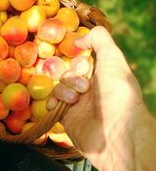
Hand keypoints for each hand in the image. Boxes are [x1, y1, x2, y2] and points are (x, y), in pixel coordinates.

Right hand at [49, 26, 144, 170]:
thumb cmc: (117, 93)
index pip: (82, 60)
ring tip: (76, 100)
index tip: (83, 63)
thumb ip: (99, 39)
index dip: (80, 60)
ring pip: (59, 85)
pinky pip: (52, 102)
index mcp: (102, 74)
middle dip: (73, 76)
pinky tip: (59, 104)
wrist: (116, 134)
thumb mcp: (113, 58)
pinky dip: (53, 101)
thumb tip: (79, 37)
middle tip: (85, 87)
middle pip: (68, 71)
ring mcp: (77, 103)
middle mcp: (90, 88)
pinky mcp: (66, 116)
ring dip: (65, 90)